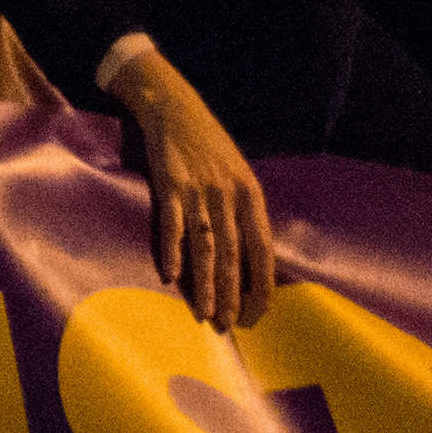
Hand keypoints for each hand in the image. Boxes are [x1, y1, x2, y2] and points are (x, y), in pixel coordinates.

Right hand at [110, 50, 278, 329]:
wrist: (173, 106)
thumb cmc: (209, 144)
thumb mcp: (238, 174)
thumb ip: (245, 212)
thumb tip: (253, 259)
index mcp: (251, 195)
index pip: (263, 251)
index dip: (261, 286)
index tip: (256, 315)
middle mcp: (228, 195)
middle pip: (233, 255)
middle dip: (231, 295)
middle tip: (228, 326)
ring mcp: (197, 189)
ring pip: (205, 247)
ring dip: (204, 284)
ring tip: (204, 313)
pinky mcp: (168, 182)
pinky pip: (171, 224)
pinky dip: (172, 251)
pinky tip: (171, 276)